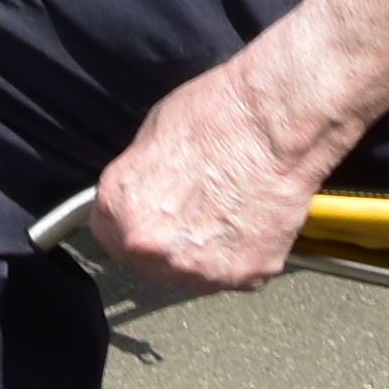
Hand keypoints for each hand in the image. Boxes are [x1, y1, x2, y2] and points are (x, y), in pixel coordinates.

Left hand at [90, 61, 326, 295]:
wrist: (277, 120)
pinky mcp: (244, 274)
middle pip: (154, 264)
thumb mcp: (151, 135)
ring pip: (196, 273)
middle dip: (173, 243)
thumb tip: (143, 196)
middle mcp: (153, 248)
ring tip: (229, 210)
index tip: (155, 218)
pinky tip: (252, 218)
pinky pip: (238, 272)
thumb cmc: (221, 115)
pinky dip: (246, 252)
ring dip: (208, 251)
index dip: (136, 227)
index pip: (112, 242)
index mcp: (120, 211)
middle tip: (200, 208)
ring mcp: (199, 268)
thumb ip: (138, 182)